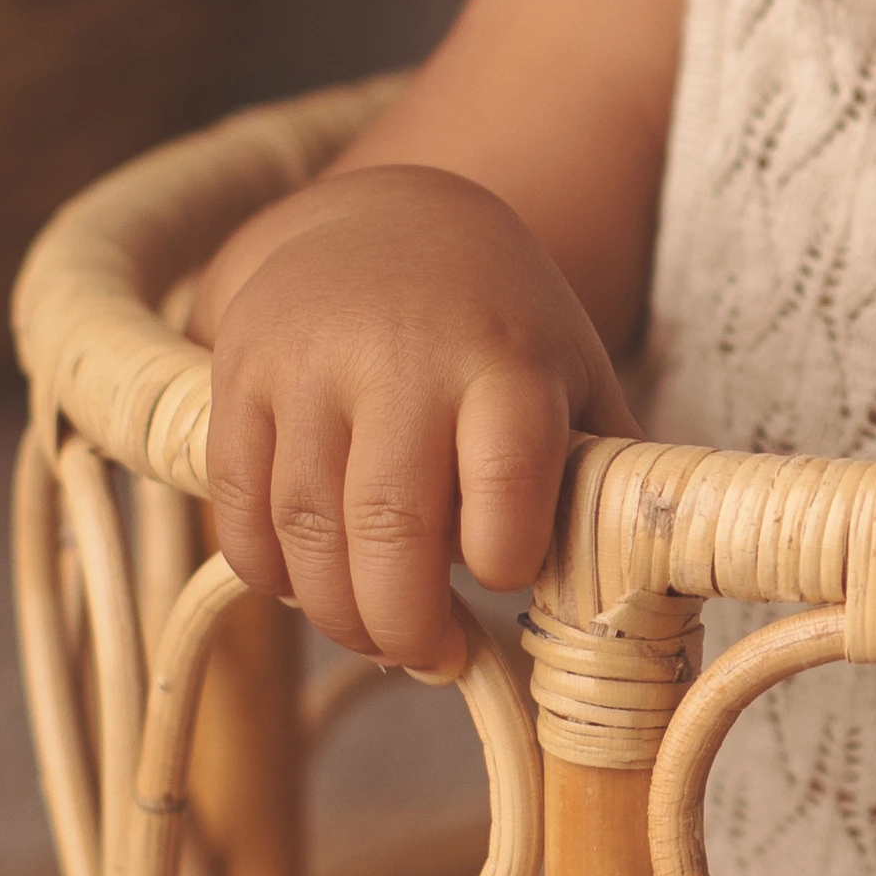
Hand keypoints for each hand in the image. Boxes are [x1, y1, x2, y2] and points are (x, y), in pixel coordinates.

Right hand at [200, 164, 622, 673]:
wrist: (384, 219)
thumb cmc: (498, 326)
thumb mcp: (571, 374)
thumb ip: (605, 473)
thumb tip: (637, 596)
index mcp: (504, 357)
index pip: (505, 483)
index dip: (504, 560)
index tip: (505, 576)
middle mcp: (400, 355)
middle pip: (392, 527)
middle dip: (408, 625)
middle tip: (431, 657)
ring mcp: (309, 364)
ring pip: (307, 530)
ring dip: (340, 614)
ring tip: (379, 634)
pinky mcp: (238, 376)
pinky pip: (240, 510)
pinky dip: (268, 573)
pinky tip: (311, 587)